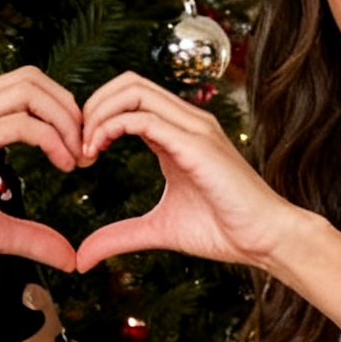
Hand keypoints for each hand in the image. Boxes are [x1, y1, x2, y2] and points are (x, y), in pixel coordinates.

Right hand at [0, 65, 82, 275]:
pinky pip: (21, 122)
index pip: (23, 88)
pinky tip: (62, 164)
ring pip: (30, 89)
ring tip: (77, 158)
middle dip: (70, 109)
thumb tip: (69, 256)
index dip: (59, 113)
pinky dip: (53, 138)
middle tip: (86, 150)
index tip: (77, 152)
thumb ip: (30, 236)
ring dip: (66, 120)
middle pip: (32, 78)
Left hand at [74, 73, 298, 272]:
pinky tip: (97, 152)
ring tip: (85, 149)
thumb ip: (119, 236)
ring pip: (134, 90)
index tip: (81, 153)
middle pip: (128, 82)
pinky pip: (144, 117)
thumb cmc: (222, 231)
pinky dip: (111, 127)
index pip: (130, 98)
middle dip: (92, 106)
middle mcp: (186, 121)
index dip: (97, 117)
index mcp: (176, 133)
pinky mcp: (196, 143)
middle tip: (77, 146)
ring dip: (98, 113)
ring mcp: (193, 127)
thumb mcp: (157, 231)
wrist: (264, 239)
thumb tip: (82, 259)